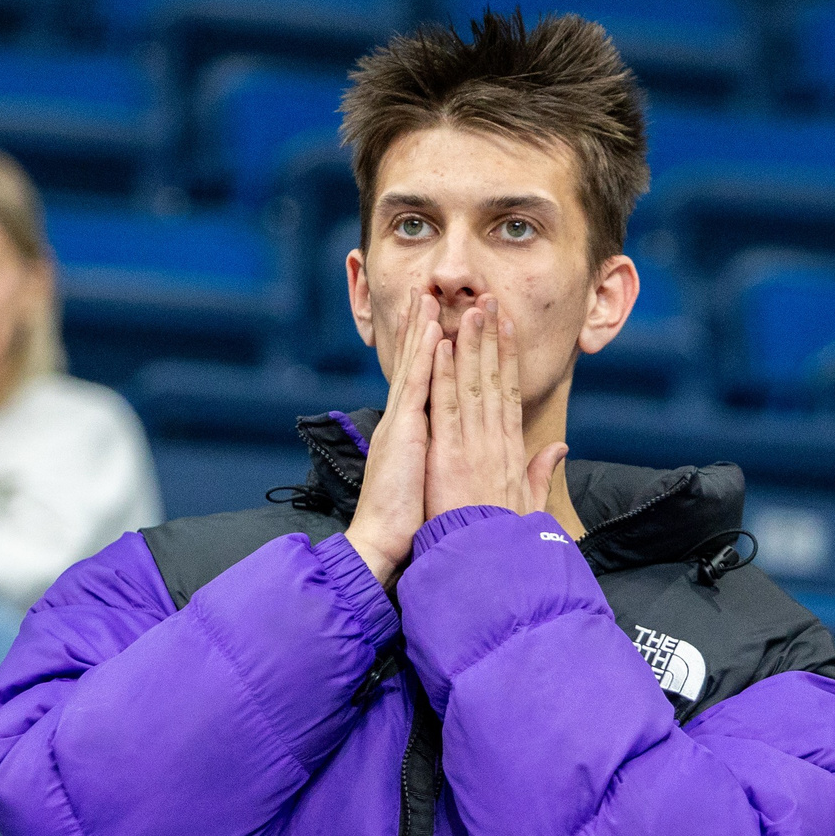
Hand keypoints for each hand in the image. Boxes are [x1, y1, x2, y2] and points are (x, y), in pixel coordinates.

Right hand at [345, 293, 440, 588]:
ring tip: (427, 295)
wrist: (381, 546)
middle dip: (420, 327)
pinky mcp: (403, 434)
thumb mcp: (429, 485)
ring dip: (421, 330)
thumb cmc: (406, 524)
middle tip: (425, 290)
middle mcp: (403, 422)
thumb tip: (453, 449)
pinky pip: (417, 388)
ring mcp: (401, 425)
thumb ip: (441, 460)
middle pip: (415, 365)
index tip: (438, 321)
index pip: (424, 383)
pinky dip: (424, 359)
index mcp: (412, 434)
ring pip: (414, 367)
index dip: (430, 351)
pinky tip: (432, 332)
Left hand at [426, 297, 565, 520]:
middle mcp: (495, 441)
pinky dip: (442, 373)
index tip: (507, 329)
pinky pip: (444, 404)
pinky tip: (440, 345)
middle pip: (494, 380)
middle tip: (489, 302)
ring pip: (471, 384)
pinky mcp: (447, 453)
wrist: (480, 567)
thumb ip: (541, 473)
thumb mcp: (529, 506)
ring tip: (469, 310)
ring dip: (468, 345)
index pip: (510, 394)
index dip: (508, 359)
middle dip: (491, 339)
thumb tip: (560, 448)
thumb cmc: (500, 542)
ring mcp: (472, 444)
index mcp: (512, 452)